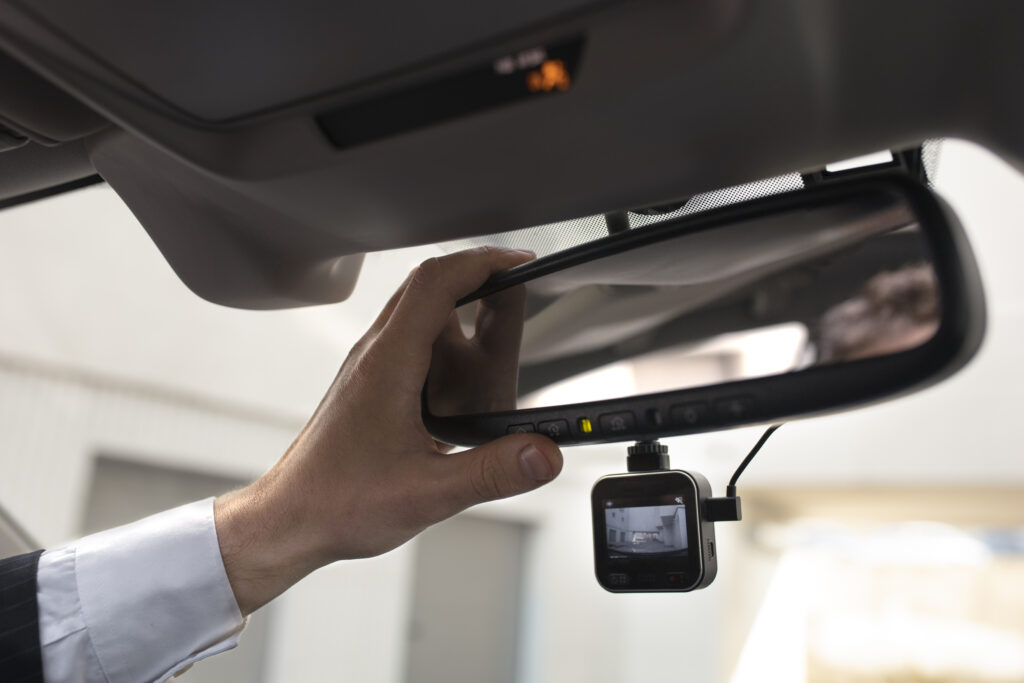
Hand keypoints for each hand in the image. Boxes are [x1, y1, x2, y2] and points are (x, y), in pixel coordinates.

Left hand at [214, 247, 563, 614]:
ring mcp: (369, 367)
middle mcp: (375, 355)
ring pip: (418, 311)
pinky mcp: (370, 384)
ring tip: (497, 339)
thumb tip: (543, 453)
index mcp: (388, 364)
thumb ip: (492, 473)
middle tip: (519, 288)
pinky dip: (445, 339)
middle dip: (479, 277)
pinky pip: (410, 339)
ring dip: (461, 309)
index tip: (520, 261)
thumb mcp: (427, 494)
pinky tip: (464, 379)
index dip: (483, 261)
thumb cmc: (337, 502)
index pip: (436, 282)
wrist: (290, 518)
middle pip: (428, 285)